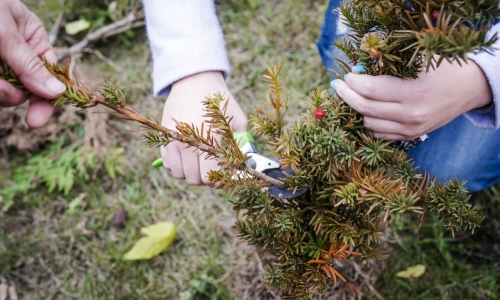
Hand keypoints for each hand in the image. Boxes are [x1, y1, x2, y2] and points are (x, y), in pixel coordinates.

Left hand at [0, 0, 65, 127]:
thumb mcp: (4, 29)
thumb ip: (27, 61)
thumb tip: (57, 91)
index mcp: (31, 40)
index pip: (49, 75)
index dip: (46, 100)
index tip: (35, 120)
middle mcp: (16, 55)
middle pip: (25, 89)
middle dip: (12, 93)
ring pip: (4, 92)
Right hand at [161, 71, 247, 184]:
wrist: (194, 81)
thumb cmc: (219, 102)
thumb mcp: (238, 119)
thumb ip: (242, 143)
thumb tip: (245, 165)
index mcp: (211, 137)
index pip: (210, 175)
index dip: (217, 179)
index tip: (222, 173)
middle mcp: (190, 141)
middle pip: (193, 179)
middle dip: (204, 178)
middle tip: (210, 169)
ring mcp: (174, 139)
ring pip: (178, 174)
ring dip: (189, 173)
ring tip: (198, 163)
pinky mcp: (165, 137)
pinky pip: (167, 164)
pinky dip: (176, 165)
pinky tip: (186, 156)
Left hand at [332, 59, 491, 139]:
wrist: (468, 89)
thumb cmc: (442, 69)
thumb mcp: (417, 62)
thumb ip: (387, 67)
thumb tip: (357, 71)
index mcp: (413, 93)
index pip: (370, 90)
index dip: (353, 82)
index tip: (347, 75)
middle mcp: (410, 115)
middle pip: (365, 108)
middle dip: (347, 96)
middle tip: (338, 86)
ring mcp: (410, 129)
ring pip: (369, 123)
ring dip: (358, 109)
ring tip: (355, 95)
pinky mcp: (411, 137)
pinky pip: (379, 134)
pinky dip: (370, 121)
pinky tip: (368, 109)